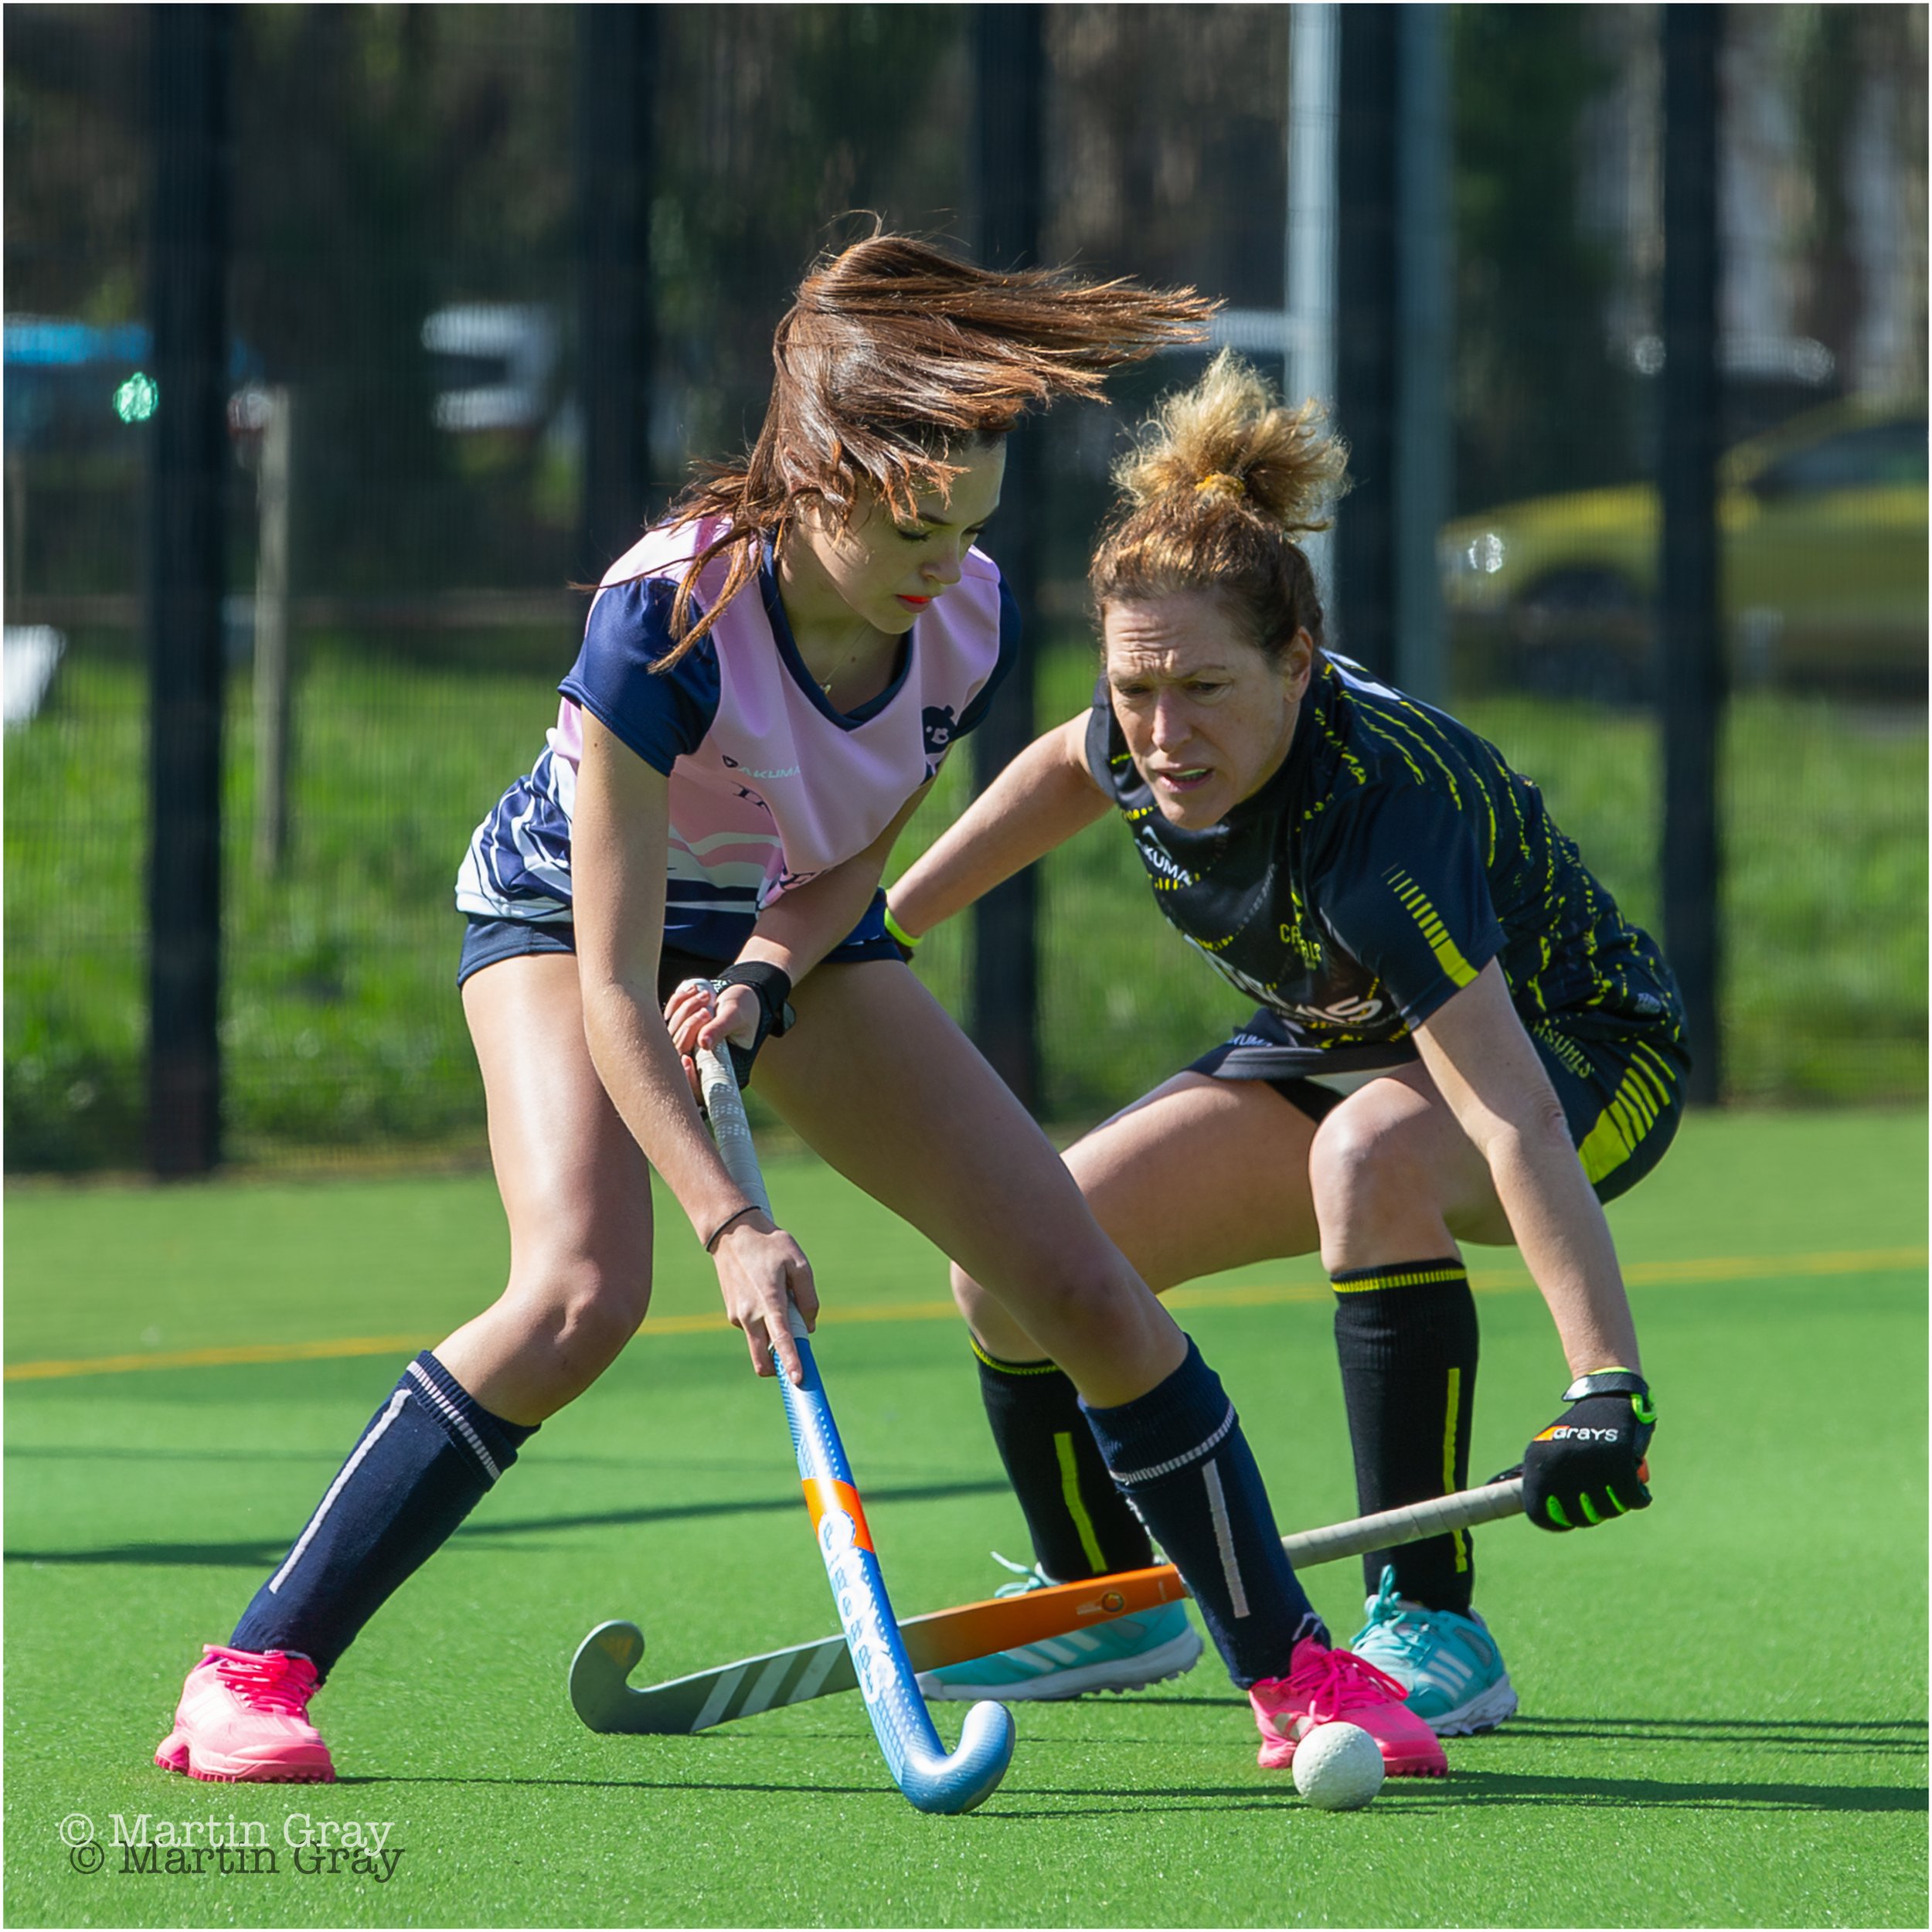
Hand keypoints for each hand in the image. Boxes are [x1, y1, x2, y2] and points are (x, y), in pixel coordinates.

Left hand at [664, 980, 761, 1095]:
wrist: (740, 996)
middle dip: (688, 1028)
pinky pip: (667, 1019)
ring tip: (706, 996)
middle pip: (678, 1055)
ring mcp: (686, 1046)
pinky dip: (677, 1003)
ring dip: (685, 1011)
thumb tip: (704, 1042)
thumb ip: (721, 1028)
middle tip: (706, 1011)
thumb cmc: (744, 1009)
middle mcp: (700, 1061)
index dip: (687, 1078)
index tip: (686, 1060)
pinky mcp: (676, 1030)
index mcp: (720, 1068)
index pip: (697, 1086)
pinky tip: (692, 992)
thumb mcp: (736, 1016)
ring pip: (670, 1036)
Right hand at [710, 1213, 818, 1381]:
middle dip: (777, 1368)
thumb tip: (809, 1327)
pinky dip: (764, 1322)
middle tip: (795, 1362)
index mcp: (769, 1300)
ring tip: (779, 1298)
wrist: (732, 1233)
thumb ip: (808, 1297)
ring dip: (773, 1336)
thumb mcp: (799, 1263)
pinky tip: (765, 1294)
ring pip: (760, 1342)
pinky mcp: (731, 1313)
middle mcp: (749, 1313)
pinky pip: (753, 1328)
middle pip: (762, 1359)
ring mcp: (737, 1316)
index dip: (790, 1361)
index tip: (797, 1380)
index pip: (781, 1339)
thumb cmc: (770, 1245)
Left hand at [1520, 1372, 1655, 1531]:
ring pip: (1606, 1511)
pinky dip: (1638, 1498)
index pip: (1539, 1513)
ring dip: (1617, 1506)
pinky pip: (1631, 1498)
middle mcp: (1559, 1464)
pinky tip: (1639, 1492)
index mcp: (1538, 1462)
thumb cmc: (1583, 1429)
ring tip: (1618, 1490)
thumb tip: (1549, 1518)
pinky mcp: (1617, 1458)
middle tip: (1603, 1501)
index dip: (1559, 1523)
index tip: (1573, 1519)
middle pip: (1578, 1517)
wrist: (1608, 1395)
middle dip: (1594, 1515)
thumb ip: (1550, 1481)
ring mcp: (1588, 1462)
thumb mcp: (1554, 1450)